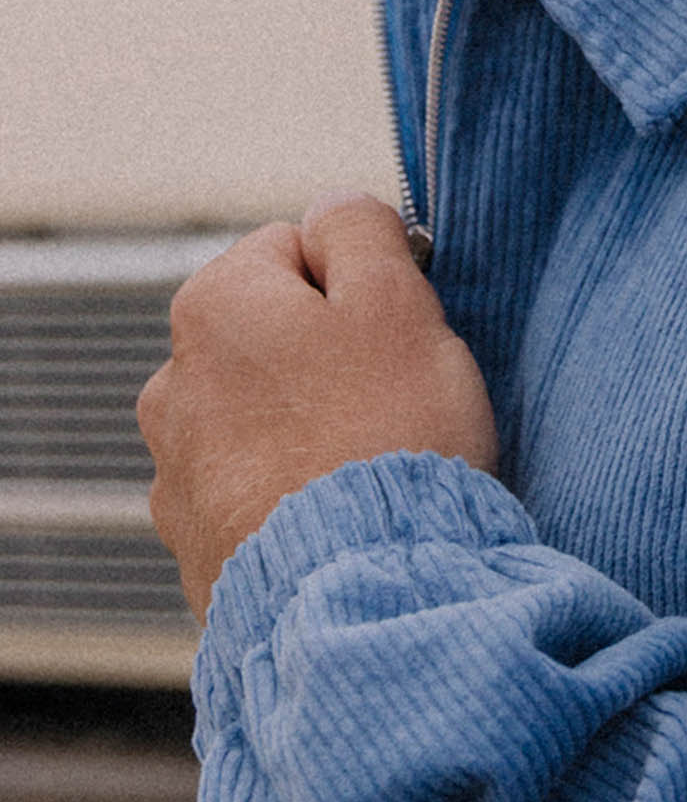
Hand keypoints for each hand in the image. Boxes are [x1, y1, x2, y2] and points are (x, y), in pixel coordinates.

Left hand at [138, 196, 499, 621]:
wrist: (361, 591)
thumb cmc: (386, 437)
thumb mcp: (397, 300)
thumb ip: (361, 230)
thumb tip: (334, 211)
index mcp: (216, 304)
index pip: (297, 247)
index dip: (361, 280)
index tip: (397, 327)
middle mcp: (175, 381)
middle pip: (275, 332)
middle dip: (330, 353)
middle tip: (392, 395)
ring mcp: (177, 469)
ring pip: (263, 412)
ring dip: (309, 423)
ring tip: (366, 461)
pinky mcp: (196, 541)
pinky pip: (256, 487)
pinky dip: (293, 489)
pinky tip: (340, 511)